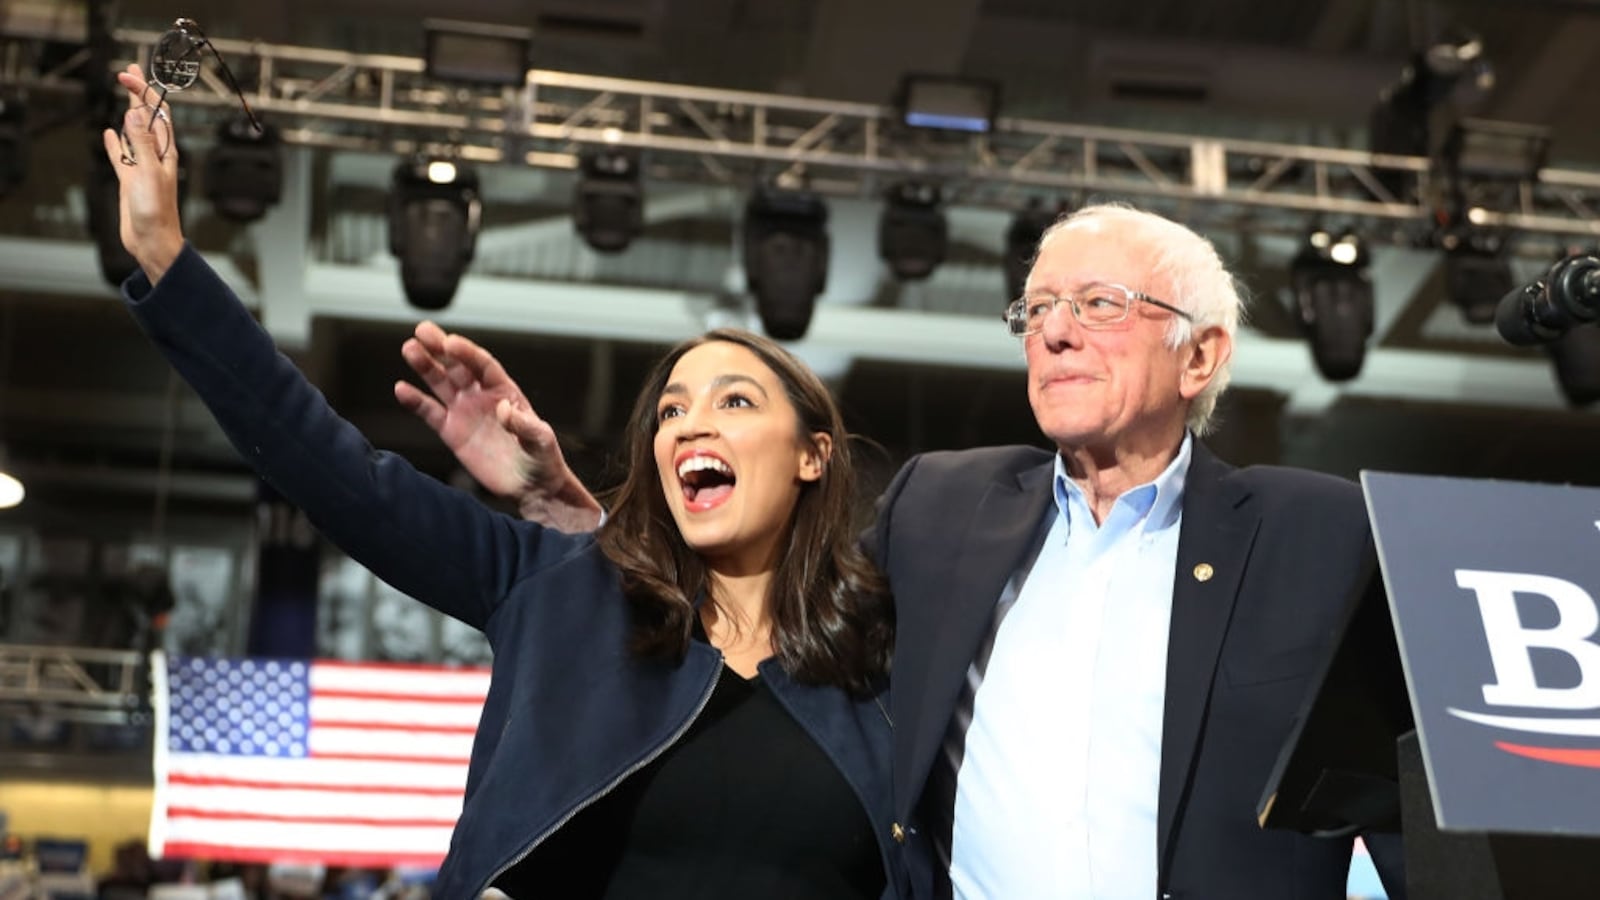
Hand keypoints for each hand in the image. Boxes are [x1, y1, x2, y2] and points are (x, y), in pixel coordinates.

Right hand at [98, 64, 184, 282]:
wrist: (153, 241)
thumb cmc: (157, 212)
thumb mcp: (148, 173)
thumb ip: (141, 144)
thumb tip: (134, 113)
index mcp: (165, 151)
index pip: (155, 113)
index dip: (142, 91)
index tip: (127, 75)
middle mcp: (155, 155)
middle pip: (146, 117)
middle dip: (139, 93)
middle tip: (129, 70)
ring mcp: (142, 166)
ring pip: (134, 132)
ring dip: (129, 112)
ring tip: (126, 95)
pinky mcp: (130, 179)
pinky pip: (121, 155)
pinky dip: (115, 143)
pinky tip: (109, 133)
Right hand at [395, 321, 603, 531]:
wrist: (531, 486)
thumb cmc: (543, 460)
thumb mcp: (541, 442)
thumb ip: (525, 425)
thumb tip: (504, 409)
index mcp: (505, 391)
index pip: (483, 365)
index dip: (467, 353)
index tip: (450, 342)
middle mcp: (482, 396)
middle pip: (458, 366)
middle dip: (441, 348)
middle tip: (422, 330)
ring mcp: (465, 411)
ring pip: (441, 383)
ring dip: (425, 366)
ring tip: (409, 348)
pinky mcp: (452, 432)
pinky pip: (430, 413)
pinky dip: (415, 401)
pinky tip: (401, 388)